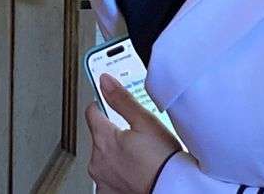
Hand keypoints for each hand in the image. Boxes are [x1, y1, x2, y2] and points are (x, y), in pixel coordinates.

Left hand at [85, 74, 181, 193]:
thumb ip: (122, 100)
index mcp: (104, 138)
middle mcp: (97, 159)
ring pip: (102, 159)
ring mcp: (102, 178)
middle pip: (98, 138)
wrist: (171, 187)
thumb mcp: (145, 121)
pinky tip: (131, 172)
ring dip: (113, 156)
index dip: (99, 106)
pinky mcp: (108, 192)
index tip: (104, 105)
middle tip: (133, 136)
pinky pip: (106, 180)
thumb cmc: (162, 159)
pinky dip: (116, 175)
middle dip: (112, 134)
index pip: (92, 113)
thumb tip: (105, 81)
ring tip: (136, 155)